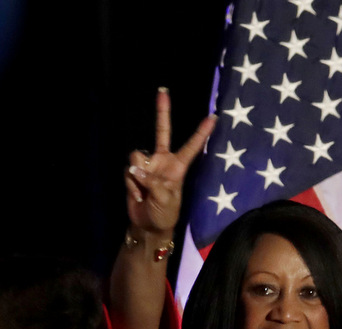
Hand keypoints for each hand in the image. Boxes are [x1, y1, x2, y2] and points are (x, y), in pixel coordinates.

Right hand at [125, 88, 216, 234]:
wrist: (147, 225)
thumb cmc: (165, 213)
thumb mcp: (166, 200)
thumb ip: (153, 183)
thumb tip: (135, 169)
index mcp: (178, 167)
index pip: (192, 146)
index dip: (201, 132)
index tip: (214, 117)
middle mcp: (162, 161)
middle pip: (162, 131)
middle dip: (162, 111)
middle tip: (163, 90)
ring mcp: (147, 165)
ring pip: (136, 156)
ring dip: (137, 175)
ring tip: (144, 192)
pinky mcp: (133, 172)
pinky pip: (128, 171)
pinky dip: (131, 185)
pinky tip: (137, 196)